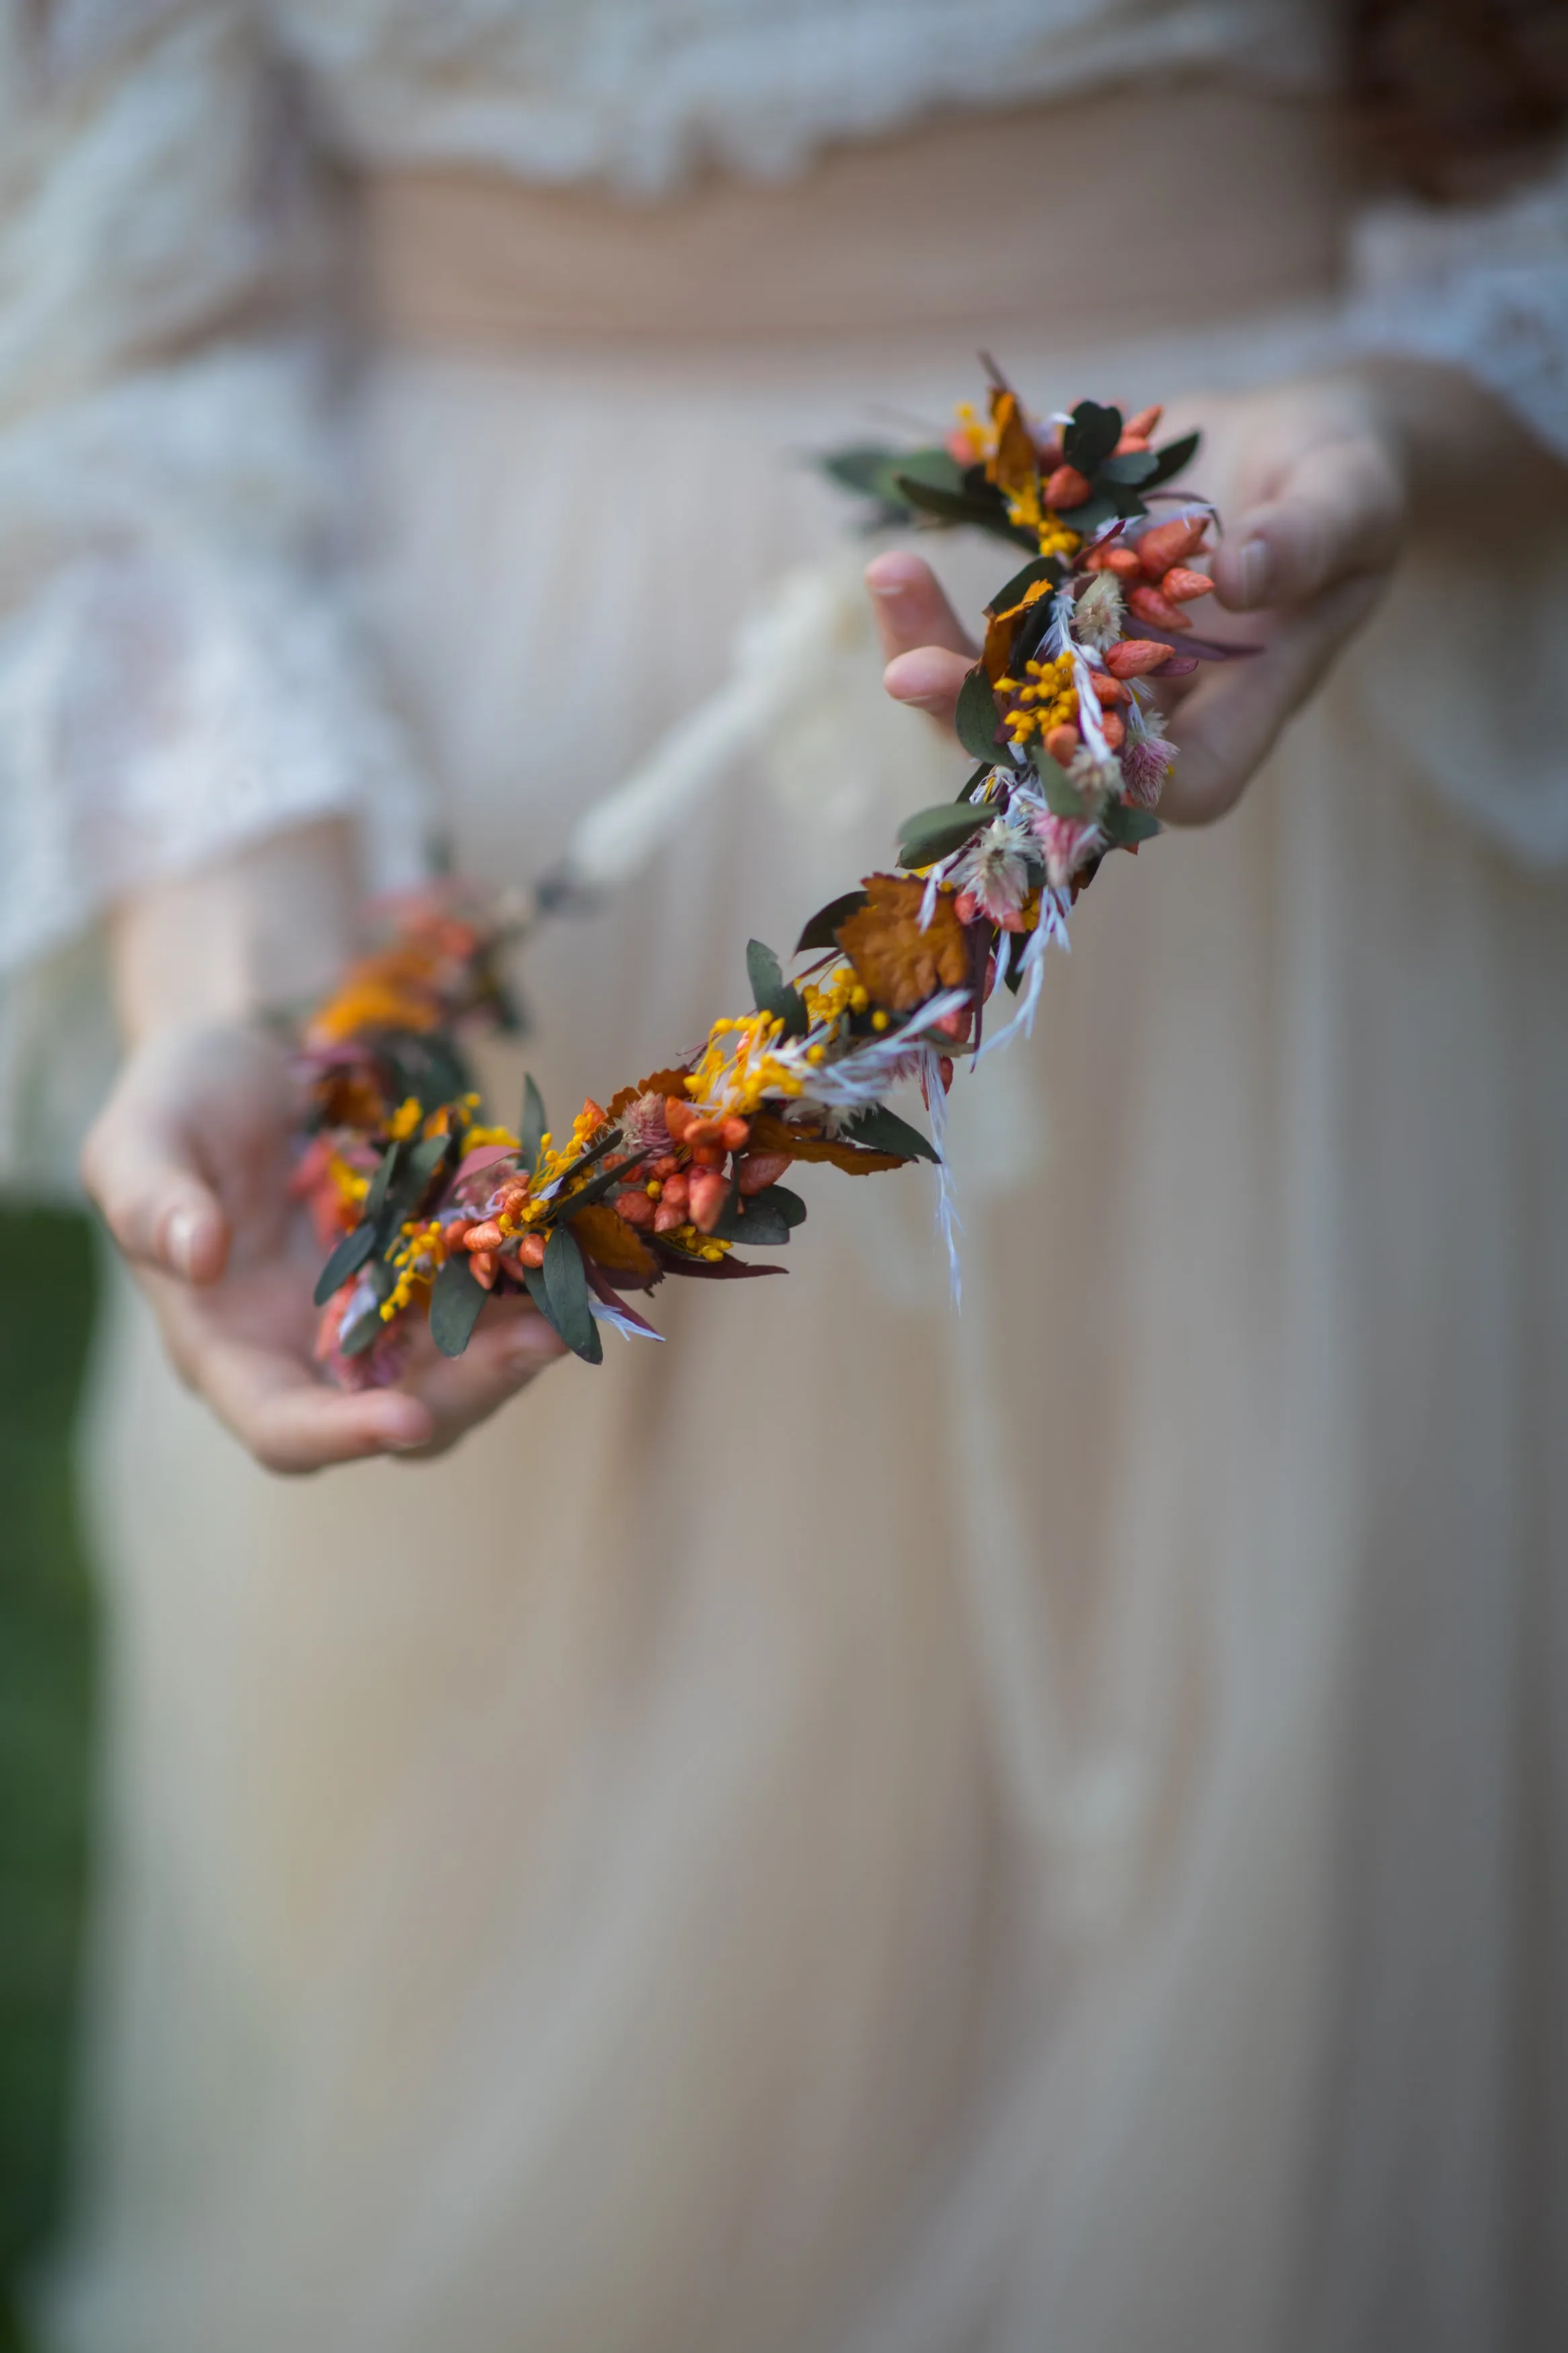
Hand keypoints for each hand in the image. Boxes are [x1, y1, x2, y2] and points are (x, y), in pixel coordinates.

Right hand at [81, 1022, 564, 1473]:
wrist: (255, 1053)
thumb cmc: (182, 1099)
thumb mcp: (141, 1135)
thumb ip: (153, 1200)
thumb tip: (198, 1256)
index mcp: (228, 1345)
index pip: (281, 1427)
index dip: (338, 1435)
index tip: (400, 1420)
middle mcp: (313, 1351)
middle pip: (398, 1414)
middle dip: (471, 1390)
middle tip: (538, 1343)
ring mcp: (384, 1316)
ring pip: (463, 1373)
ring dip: (520, 1349)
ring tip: (576, 1305)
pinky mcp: (437, 1274)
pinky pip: (495, 1307)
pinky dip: (536, 1292)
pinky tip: (580, 1258)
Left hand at [866, 372, 1412, 824]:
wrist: (1304, 444)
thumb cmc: (1351, 485)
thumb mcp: (1350, 502)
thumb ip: (1307, 541)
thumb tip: (1242, 574)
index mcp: (1236, 713)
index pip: (1172, 789)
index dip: (1108, 783)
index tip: (1047, 743)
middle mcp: (1152, 703)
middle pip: (1053, 748)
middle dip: (975, 712)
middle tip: (907, 669)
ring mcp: (1096, 659)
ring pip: (1000, 686)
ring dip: (935, 643)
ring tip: (887, 575)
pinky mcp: (1060, 606)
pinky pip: (991, 608)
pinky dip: (955, 563)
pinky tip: (926, 487)